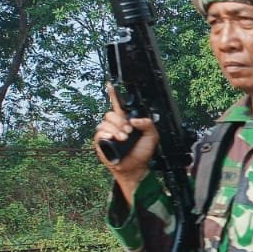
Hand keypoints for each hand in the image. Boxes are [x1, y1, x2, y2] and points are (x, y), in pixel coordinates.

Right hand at [93, 84, 158, 200]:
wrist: (136, 168)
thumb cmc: (142, 152)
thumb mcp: (152, 137)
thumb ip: (148, 124)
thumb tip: (134, 120)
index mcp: (128, 121)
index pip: (118, 104)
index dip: (113, 94)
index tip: (110, 84)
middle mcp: (116, 124)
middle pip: (112, 113)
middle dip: (121, 121)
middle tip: (129, 131)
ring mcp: (107, 132)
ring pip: (106, 122)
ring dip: (116, 129)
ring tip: (124, 138)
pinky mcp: (101, 141)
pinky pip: (100, 132)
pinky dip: (108, 134)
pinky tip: (114, 139)